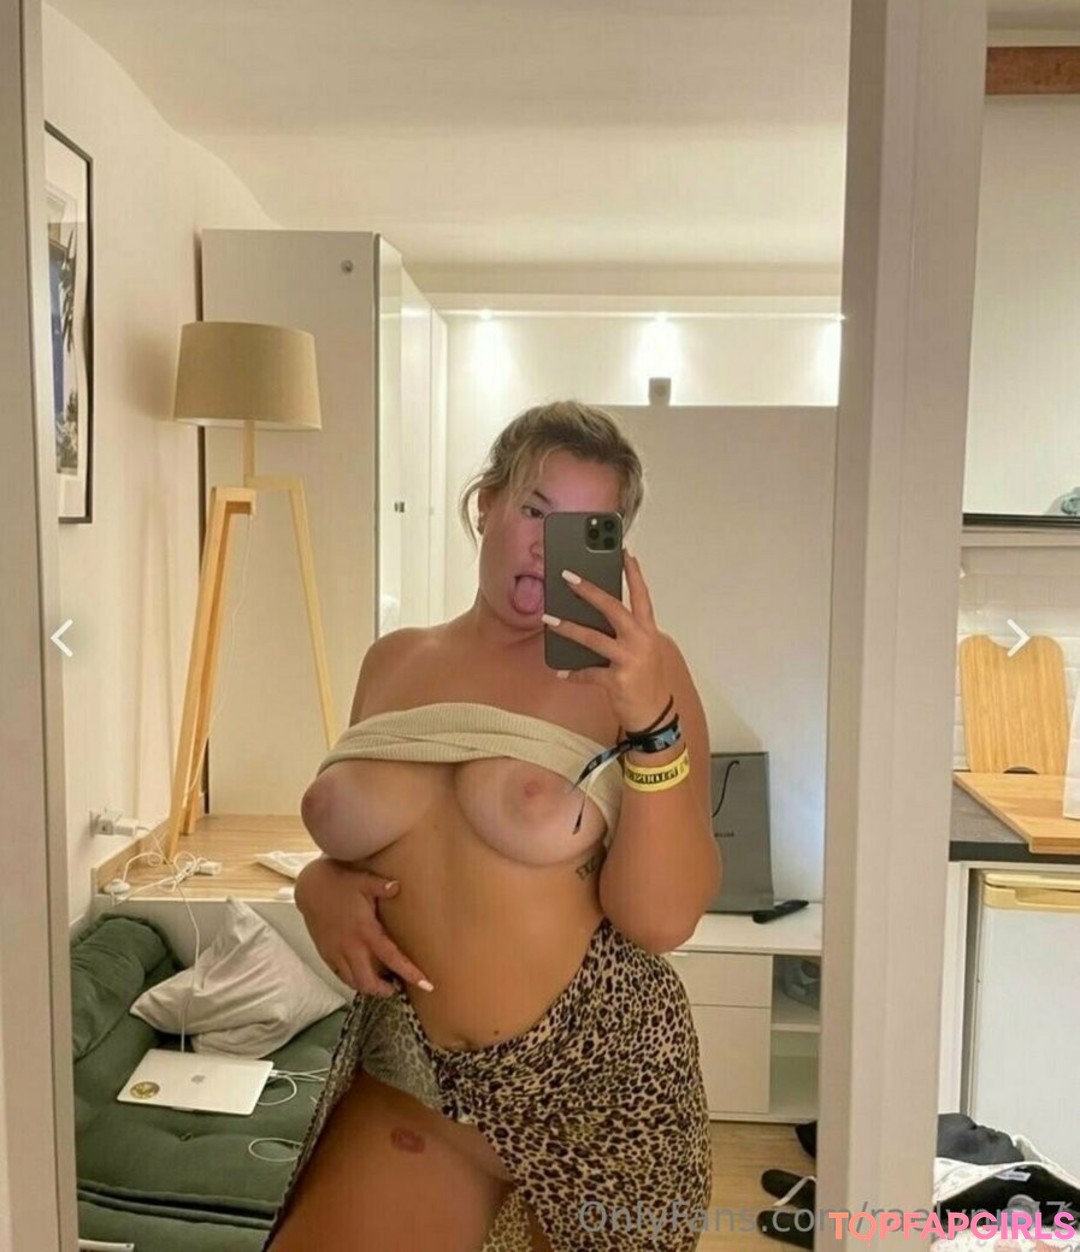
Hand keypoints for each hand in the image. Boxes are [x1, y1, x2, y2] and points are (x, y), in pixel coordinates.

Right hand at [294, 857, 432, 997]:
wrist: (310, 888)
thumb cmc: (340, 883)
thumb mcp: (363, 880)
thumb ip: (382, 886)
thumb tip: (398, 886)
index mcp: (365, 931)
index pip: (392, 958)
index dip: (409, 973)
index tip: (426, 985)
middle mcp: (350, 946)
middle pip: (368, 981)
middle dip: (384, 990)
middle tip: (396, 986)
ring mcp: (336, 952)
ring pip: (352, 982)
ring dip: (368, 987)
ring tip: (380, 982)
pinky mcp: (325, 953)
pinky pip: (340, 975)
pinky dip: (352, 979)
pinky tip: (360, 973)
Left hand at [543, 548, 670, 731]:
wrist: (657, 717)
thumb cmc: (647, 682)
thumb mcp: (643, 653)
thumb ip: (625, 635)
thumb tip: (594, 620)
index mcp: (648, 631)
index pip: (641, 596)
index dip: (633, 574)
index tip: (624, 553)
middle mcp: (641, 641)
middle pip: (613, 608)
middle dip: (589, 590)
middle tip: (568, 576)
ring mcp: (630, 660)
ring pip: (594, 638)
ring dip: (568, 628)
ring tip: (548, 619)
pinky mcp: (618, 681)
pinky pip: (588, 673)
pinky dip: (574, 673)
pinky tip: (561, 671)